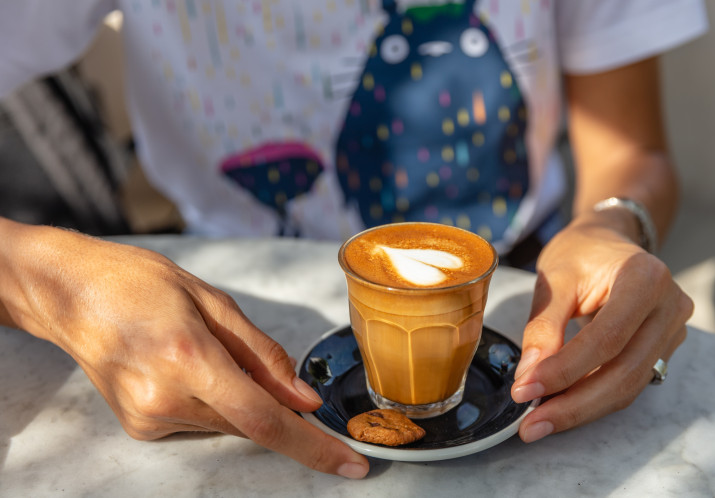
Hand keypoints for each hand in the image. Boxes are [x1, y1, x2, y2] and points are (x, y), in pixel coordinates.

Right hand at [0, 221, 368, 477]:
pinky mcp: (140, 428)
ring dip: (233, 395)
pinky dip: (209, 400)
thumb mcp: (212, 301)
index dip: (313, 446)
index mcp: (188, 357)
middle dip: (269, 400)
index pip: (265, 418)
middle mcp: (165, 398)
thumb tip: (304, 398)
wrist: (69, 293)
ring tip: (195, 349)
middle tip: (242, 356)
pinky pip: (200, 422)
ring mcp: (148, 419)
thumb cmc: (139, 282)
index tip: (351, 463)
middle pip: (249, 421)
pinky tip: (180, 365)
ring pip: (226, 422)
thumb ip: (264, 355)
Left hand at [510, 217, 692, 441]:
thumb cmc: (580, 253)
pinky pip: (629, 381)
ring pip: (628, 385)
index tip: (526, 391)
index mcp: (645, 279)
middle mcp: (670, 306)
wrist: (607, 240)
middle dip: (574, 404)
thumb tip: (529, 376)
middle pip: (624, 371)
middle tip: (530, 425)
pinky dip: (592, 398)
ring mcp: (672, 329)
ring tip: (539, 422)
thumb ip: (543, 326)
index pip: (607, 338)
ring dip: (582, 408)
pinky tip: (560, 406)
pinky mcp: (663, 347)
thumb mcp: (554, 279)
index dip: (565, 370)